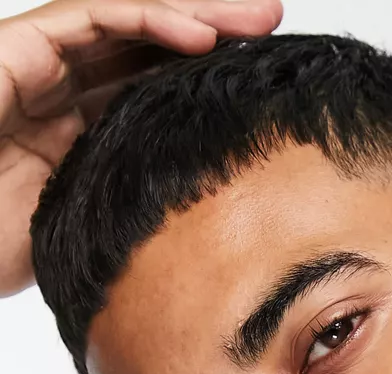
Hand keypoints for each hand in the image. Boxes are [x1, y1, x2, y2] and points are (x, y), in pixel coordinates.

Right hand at [0, 0, 282, 295]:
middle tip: (274, 29)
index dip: (211, 82)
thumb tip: (215, 241)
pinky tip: (199, 33)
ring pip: (128, 19)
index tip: (269, 88)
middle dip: (217, 32)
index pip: (156, 90)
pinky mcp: (16, 48)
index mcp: (83, 129)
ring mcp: (38, 63)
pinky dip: (146, 18)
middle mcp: (62, 87)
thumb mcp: (95, 228)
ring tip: (257, 19)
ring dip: (197, 14)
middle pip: (151, 46)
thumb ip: (140, 211)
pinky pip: (90, 18)